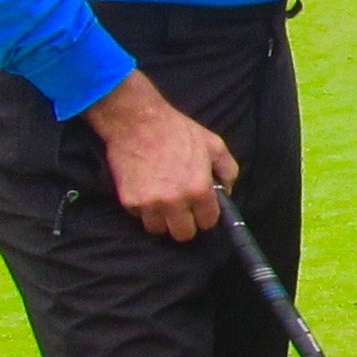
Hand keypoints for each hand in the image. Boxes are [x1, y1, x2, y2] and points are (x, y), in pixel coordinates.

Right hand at [84, 72, 236, 240]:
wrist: (137, 121)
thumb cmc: (177, 131)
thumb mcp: (214, 144)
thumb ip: (227, 170)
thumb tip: (227, 191)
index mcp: (199, 189)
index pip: (208, 222)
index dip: (206, 215)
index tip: (202, 209)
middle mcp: (175, 201)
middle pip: (183, 235)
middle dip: (185, 224)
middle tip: (183, 210)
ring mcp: (149, 204)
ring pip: (158, 230)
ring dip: (162, 220)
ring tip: (163, 201)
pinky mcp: (129, 202)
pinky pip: (139, 217)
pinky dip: (143, 209)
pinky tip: (147, 191)